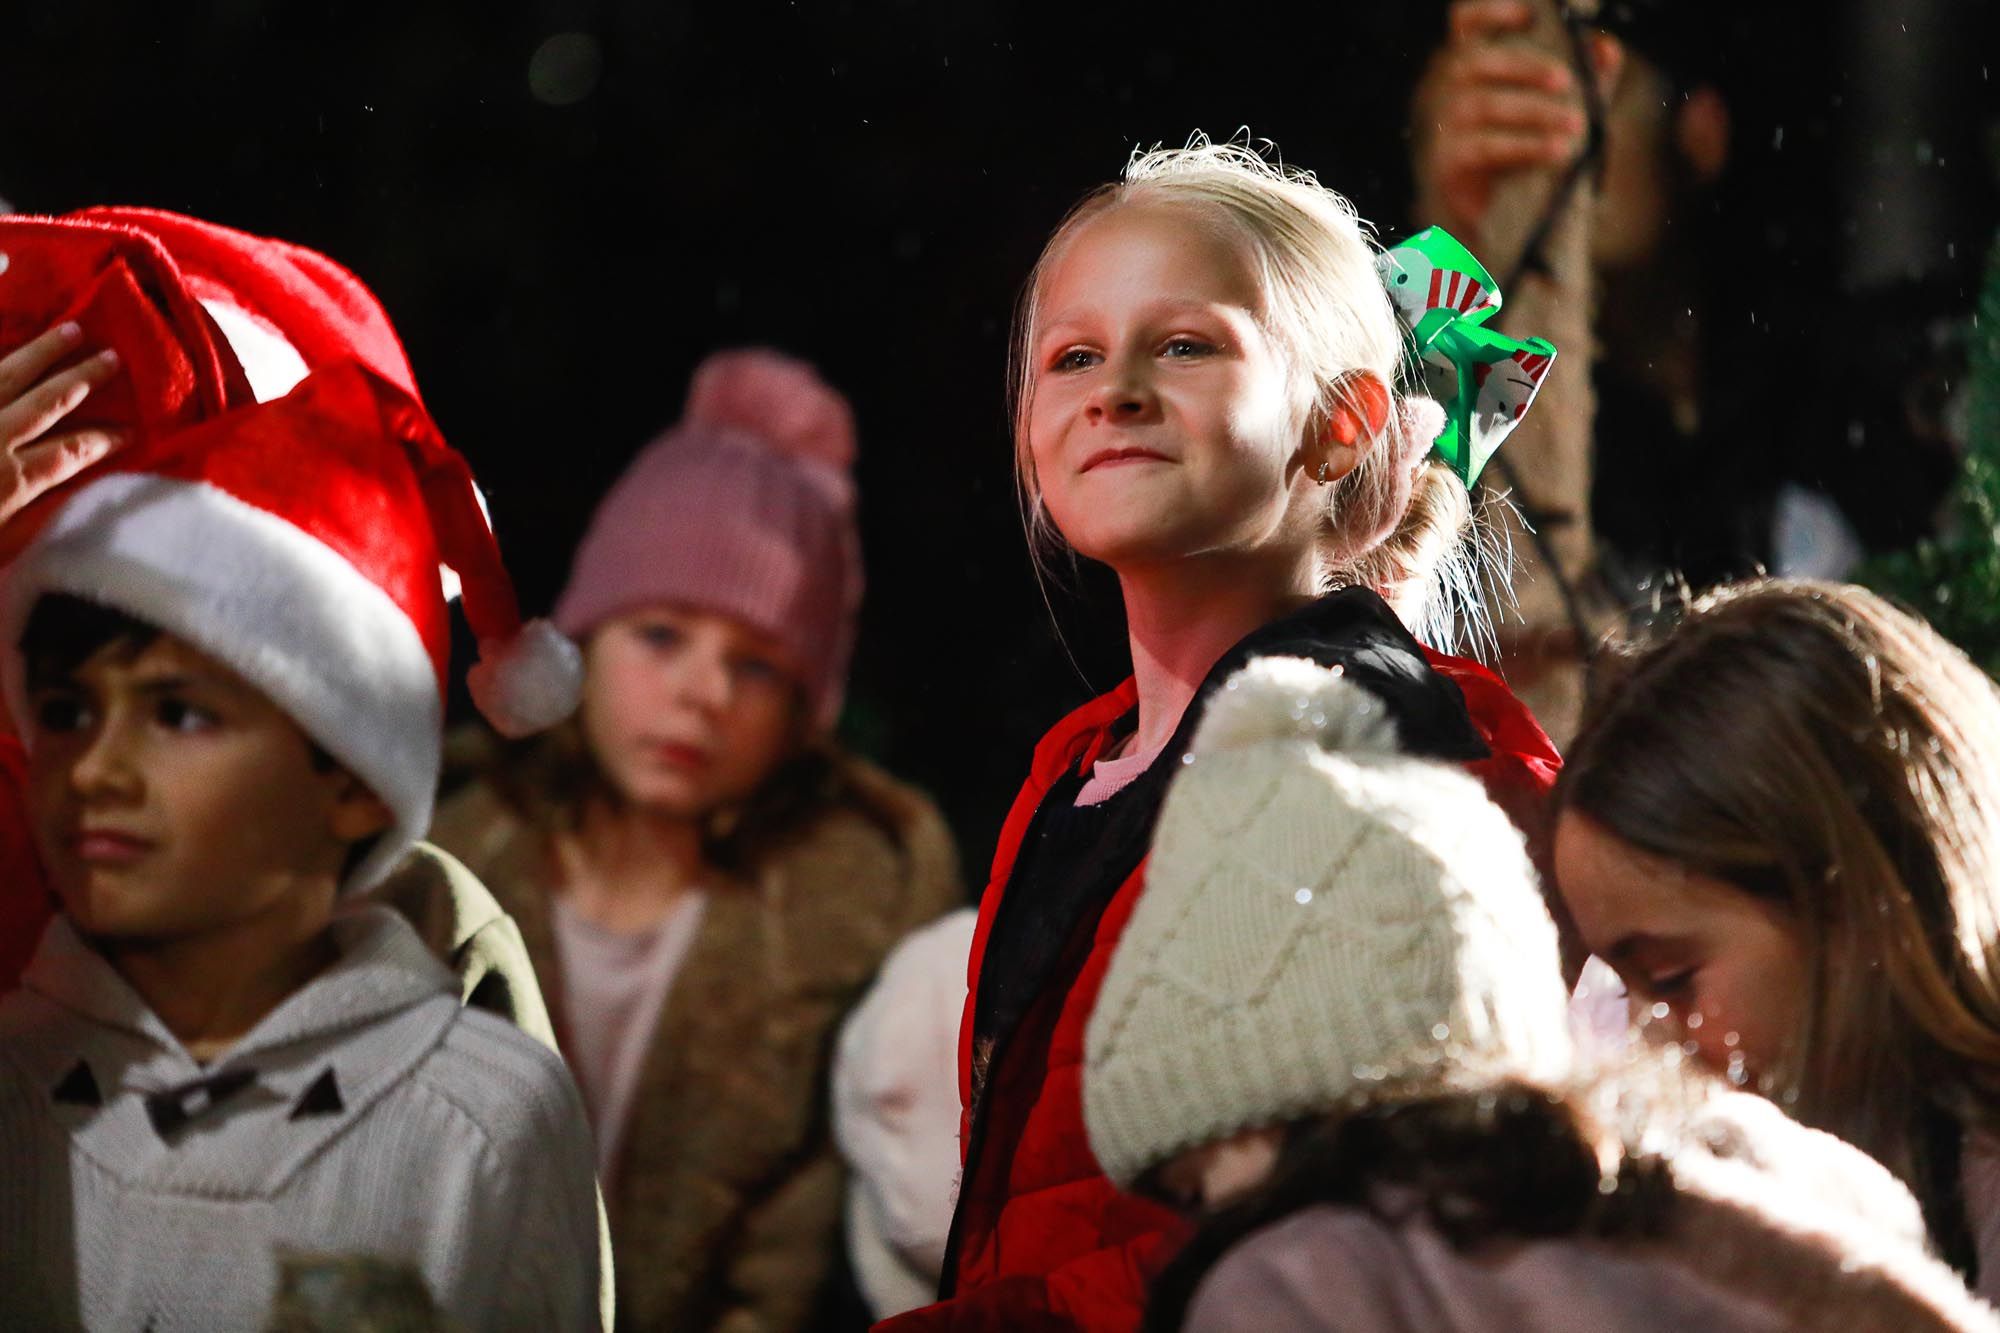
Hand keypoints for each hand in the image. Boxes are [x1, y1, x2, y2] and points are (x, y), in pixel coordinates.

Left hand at [1, 322, 126, 528]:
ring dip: (42, 352)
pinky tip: (3, 344)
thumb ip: (9, 513)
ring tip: (71, 330)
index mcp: (9, 482)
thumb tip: (36, 490)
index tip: (132, 431)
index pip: (70, 453)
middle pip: (47, 403)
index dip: (103, 441)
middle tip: (113, 358)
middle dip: (83, 379)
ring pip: (8, 375)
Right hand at [1411, 0, 1622, 244]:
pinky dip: (1526, 147)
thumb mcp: (1557, 117)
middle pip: (1473, 62)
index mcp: (1476, 72)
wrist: (1495, 229)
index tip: (1527, 16)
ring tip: (1576, 126)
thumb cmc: (1525, 162)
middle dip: (1523, 67)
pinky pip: (1484, 148)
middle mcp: (1452, 94)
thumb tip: (1607, 49)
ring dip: (1533, 112)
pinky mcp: (1447, 166)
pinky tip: (1559, 153)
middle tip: (1567, 81)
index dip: (1488, 12)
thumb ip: (1584, 83)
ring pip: (1482, 106)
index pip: (1465, 24)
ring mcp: (1445, 131)